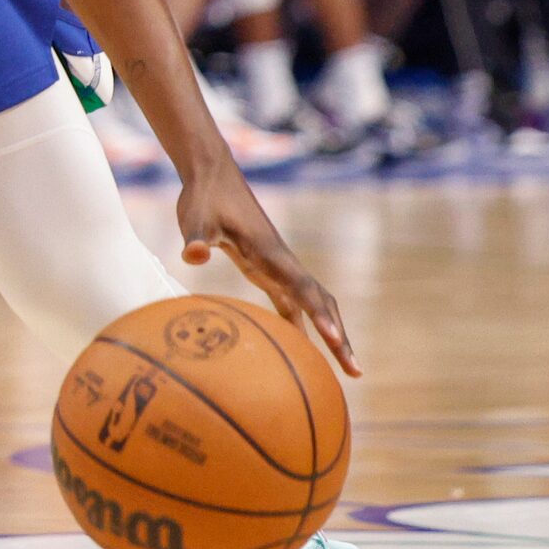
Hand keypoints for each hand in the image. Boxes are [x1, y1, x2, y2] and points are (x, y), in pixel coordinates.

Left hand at [177, 159, 359, 376]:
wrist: (212, 175)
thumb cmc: (205, 198)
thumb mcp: (196, 219)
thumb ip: (196, 239)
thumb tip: (193, 256)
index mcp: (269, 253)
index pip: (301, 289)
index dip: (319, 315)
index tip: (335, 341)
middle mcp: (282, 262)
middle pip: (321, 303)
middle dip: (339, 337)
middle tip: (356, 373)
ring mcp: (277, 265)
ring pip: (314, 303)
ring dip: (330, 333)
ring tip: (346, 368)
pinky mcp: (266, 267)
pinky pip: (293, 301)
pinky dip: (303, 324)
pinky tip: (302, 349)